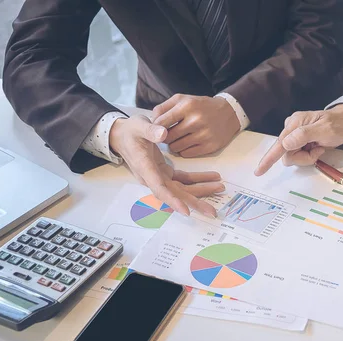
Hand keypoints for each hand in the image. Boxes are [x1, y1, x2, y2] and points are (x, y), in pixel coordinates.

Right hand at [109, 115, 224, 216]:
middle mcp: (153, 177)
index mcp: (145, 168)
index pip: (159, 188)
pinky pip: (184, 180)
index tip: (186, 211)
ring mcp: (160, 177)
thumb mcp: (138, 125)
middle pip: (175, 194)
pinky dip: (198, 179)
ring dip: (201, 190)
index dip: (173, 201)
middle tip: (212, 212)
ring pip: (182, 189)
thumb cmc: (130, 131)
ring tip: (220, 188)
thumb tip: (163, 134)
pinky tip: (213, 178)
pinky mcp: (165, 173)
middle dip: (195, 202)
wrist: (122, 135)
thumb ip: (150, 130)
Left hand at [152, 94, 239, 156]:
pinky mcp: (210, 146)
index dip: (155, 128)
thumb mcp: (182, 99)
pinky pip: (187, 154)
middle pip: (167, 137)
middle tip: (170, 134)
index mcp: (187, 106)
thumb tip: (150, 123)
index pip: (161, 123)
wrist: (228, 113)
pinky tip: (189, 142)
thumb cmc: (201, 106)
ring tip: (180, 138)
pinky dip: (184, 150)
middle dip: (165, 137)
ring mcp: (203, 135)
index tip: (157, 129)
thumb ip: (163, 108)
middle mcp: (195, 120)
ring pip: (176, 147)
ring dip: (174, 144)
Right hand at [254, 104, 342, 175]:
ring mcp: (294, 135)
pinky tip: (317, 146)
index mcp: (295, 123)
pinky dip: (308, 155)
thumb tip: (285, 143)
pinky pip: (297, 155)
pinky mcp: (298, 141)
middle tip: (318, 150)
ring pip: (292, 156)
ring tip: (319, 147)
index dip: (269, 158)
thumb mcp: (325, 129)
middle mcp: (291, 128)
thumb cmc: (337, 124)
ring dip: (307, 156)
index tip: (259, 171)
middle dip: (303, 157)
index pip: (279, 144)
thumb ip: (304, 135)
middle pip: (287, 154)